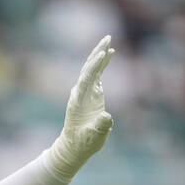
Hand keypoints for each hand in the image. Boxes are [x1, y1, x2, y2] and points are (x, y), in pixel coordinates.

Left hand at [46, 35, 114, 182]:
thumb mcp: (92, 138)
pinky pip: (96, 75)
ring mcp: (85, 93)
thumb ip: (100, 127)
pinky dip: (102, 64)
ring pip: (91, 69)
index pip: (86, 79)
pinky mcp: (91, 94)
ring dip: (99, 54)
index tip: (103, 54)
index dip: (94, 66)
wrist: (74, 147)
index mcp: (78, 102)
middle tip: (107, 38)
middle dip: (97, 53)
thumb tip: (106, 117)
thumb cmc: (83, 144)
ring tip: (108, 39)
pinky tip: (110, 53)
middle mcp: (80, 94)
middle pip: (88, 69)